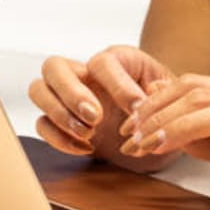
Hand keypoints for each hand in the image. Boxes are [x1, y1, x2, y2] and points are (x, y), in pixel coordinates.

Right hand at [29, 44, 177, 168]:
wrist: (158, 131)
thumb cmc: (164, 107)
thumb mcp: (171, 97)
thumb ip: (163, 94)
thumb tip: (149, 93)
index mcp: (115, 61)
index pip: (102, 61)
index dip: (117, 84)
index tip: (136, 109)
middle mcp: (84, 74)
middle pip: (54, 66)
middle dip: (71, 93)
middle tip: (95, 117)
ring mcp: (67, 97)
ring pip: (38, 90)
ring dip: (59, 113)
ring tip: (89, 133)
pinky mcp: (61, 123)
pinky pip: (41, 124)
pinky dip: (58, 138)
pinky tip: (86, 148)